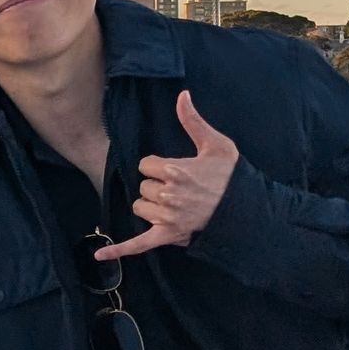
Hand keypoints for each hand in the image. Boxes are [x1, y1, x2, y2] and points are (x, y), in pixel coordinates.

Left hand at [94, 88, 237, 259]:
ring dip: (151, 206)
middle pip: (142, 186)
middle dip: (156, 186)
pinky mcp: (168, 235)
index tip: (176, 170)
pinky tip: (101, 255)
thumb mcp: (216, 144)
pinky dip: (119, 250)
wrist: (247, 209)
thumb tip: (182, 95)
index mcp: (175, 170)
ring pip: (139, 208)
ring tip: (175, 205)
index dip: (157, 166)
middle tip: (181, 188)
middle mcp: (168, 195)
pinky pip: (138, 244)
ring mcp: (167, 217)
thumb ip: (192, 120)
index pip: (145, 165)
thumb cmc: (232, 176)